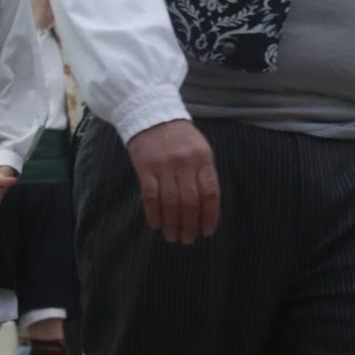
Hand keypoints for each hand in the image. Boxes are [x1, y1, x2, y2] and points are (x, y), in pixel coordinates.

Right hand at [126, 119, 220, 244]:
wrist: (151, 114)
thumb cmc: (179, 136)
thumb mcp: (199, 149)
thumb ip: (203, 173)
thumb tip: (206, 207)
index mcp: (203, 158)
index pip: (210, 192)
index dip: (210, 215)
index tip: (207, 231)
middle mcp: (185, 162)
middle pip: (190, 201)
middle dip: (190, 225)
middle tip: (188, 240)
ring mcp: (164, 165)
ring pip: (170, 202)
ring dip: (172, 224)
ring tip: (173, 237)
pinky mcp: (145, 167)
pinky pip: (150, 196)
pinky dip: (154, 214)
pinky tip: (156, 225)